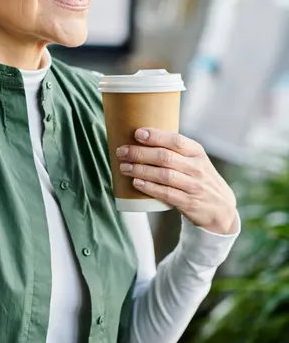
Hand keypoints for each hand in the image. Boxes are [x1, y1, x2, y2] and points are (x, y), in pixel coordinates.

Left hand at [116, 128, 237, 234]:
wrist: (220, 208)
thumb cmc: (199, 178)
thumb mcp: (195, 160)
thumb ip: (175, 150)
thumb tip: (140, 137)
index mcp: (197, 152)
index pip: (176, 140)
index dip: (155, 136)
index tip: (137, 133)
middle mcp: (197, 168)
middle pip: (165, 157)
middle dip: (140, 153)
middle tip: (122, 151)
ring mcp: (194, 186)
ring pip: (164, 175)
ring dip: (141, 170)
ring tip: (124, 167)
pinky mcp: (189, 203)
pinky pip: (166, 193)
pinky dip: (150, 188)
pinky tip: (136, 183)